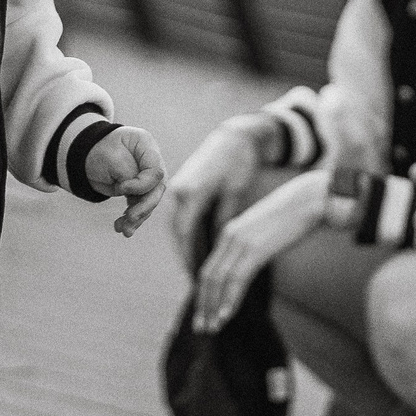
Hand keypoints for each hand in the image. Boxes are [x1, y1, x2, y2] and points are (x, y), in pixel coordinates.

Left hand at [85, 125, 166, 237]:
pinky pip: (139, 207)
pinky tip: (120, 228)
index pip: (155, 170)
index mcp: (146, 144)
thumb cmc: (98, 149)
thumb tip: (140, 193)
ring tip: (123, 230)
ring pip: (148, 201)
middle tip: (131, 218)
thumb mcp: (111, 157)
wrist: (84, 155)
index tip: (121, 188)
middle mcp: (150, 161)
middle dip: (144, 206)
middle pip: (156, 188)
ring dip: (137, 218)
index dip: (141, 184)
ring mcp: (146, 177)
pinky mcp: (138, 191)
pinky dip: (130, 219)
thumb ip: (128, 173)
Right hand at [166, 119, 266, 270]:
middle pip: (176, 231)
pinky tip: (195, 245)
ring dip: (183, 244)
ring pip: (176, 224)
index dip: (188, 256)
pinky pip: (180, 214)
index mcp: (191, 192)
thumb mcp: (235, 192)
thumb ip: (223, 218)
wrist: (233, 137)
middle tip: (194, 278)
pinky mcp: (183, 186)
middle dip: (184, 254)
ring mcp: (178, 187)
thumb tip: (217, 245)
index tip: (196, 276)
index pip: (185, 233)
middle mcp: (179, 190)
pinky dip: (185, 232)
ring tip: (194, 265)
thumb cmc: (239, 162)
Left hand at [194, 168, 327, 333]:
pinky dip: (230, 299)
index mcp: (229, 232)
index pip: (209, 268)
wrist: (310, 199)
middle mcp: (229, 236)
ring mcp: (240, 242)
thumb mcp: (265, 231)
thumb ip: (253, 247)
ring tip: (213, 328)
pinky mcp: (255, 248)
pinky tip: (226, 316)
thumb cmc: (293, 216)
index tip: (203, 313)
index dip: (203, 294)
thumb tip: (250, 267)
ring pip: (218, 280)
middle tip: (202, 328)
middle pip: (208, 277)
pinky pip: (237, 279)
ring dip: (214, 307)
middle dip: (203, 305)